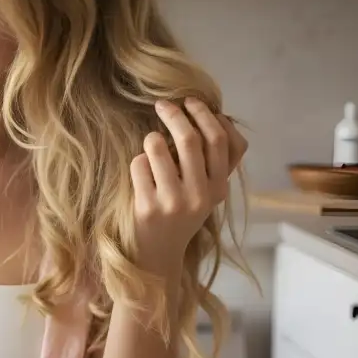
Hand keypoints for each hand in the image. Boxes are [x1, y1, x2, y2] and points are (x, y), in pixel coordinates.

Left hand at [129, 98, 247, 272]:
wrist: (156, 255)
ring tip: (151, 149)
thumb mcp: (205, 191)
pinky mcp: (147, 208)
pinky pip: (138, 164)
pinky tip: (142, 177)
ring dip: (151, 139)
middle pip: (190, 139)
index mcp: (219, 188)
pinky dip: (138, 162)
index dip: (206, 115)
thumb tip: (208, 113)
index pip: (220, 140)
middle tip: (163, 104)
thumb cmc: (179, 213)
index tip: (192, 102)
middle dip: (175, 114)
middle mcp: (200, 196)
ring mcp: (173, 203)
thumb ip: (210, 161)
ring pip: (158, 147)